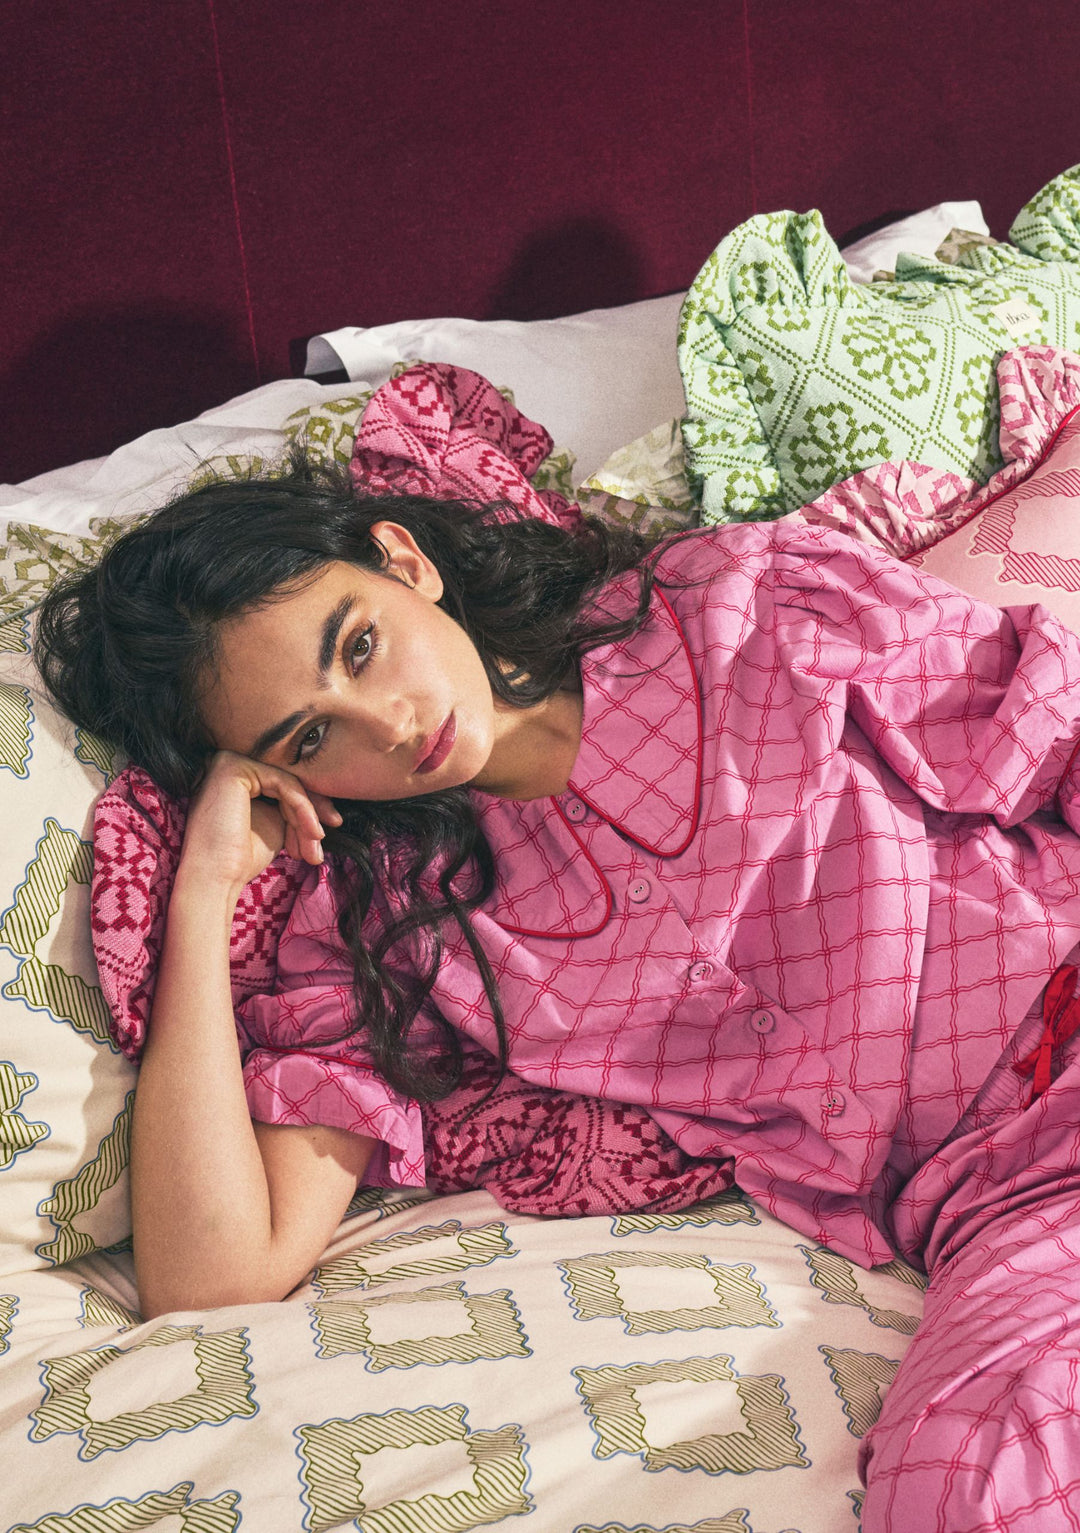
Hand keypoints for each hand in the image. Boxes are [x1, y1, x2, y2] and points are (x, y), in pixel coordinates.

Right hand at [177, 750, 342, 894]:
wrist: (216, 878)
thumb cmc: (241, 858)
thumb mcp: (275, 824)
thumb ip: (291, 805)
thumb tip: (323, 799)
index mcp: (234, 778)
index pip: (281, 786)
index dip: (306, 810)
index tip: (321, 835)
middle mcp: (228, 764)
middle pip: (285, 782)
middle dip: (311, 812)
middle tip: (322, 839)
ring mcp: (229, 762)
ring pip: (287, 783)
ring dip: (307, 816)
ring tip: (315, 844)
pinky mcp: (235, 767)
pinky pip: (283, 783)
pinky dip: (303, 809)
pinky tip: (313, 831)